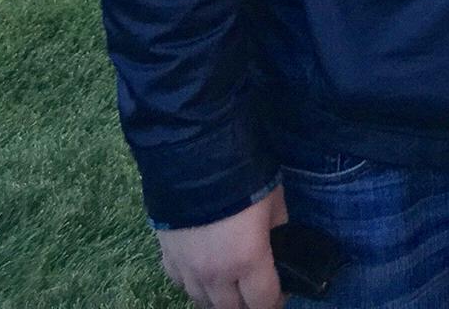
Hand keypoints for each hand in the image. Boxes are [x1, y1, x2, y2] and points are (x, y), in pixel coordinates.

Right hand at [157, 185, 285, 308]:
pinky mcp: (167, 257)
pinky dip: (195, 282)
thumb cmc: (243, 175)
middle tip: (256, 286)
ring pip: (204, 301)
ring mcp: (187, 270)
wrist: (194, 156)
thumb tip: (281, 244)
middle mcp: (215, 275)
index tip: (281, 292)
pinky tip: (203, 268)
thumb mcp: (274, 200)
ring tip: (231, 280)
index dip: (276, 301)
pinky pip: (182, 284)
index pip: (263, 302)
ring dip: (220, 296)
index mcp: (247, 261)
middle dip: (248, 302)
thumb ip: (279, 229)